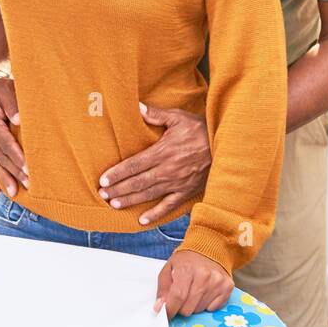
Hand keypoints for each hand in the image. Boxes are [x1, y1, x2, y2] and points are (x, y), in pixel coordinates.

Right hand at [0, 70, 27, 197]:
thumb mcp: (5, 89)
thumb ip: (12, 103)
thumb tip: (18, 119)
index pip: (5, 143)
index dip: (16, 156)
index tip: (27, 167)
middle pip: (2, 158)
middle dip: (14, 172)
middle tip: (28, 184)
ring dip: (5, 179)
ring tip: (14, 194)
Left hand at [98, 103, 210, 222]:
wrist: (225, 146)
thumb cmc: (200, 130)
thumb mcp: (178, 117)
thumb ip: (156, 114)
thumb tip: (137, 107)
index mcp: (162, 152)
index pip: (134, 165)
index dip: (117, 173)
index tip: (103, 180)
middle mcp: (167, 170)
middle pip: (137, 182)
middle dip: (118, 189)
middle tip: (102, 195)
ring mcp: (176, 183)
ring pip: (148, 194)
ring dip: (130, 200)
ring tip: (114, 204)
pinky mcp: (186, 192)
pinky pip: (168, 206)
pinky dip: (155, 214)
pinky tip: (142, 220)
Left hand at [154, 250, 233, 317]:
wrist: (209, 249)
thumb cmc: (187, 261)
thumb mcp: (169, 269)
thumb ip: (163, 289)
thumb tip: (160, 308)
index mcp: (187, 269)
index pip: (178, 296)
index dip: (170, 309)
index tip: (166, 314)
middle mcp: (204, 275)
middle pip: (188, 308)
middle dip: (181, 307)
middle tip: (182, 297)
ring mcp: (217, 282)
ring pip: (200, 310)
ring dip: (194, 305)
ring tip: (194, 292)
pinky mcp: (227, 287)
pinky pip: (213, 309)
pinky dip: (206, 305)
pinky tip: (205, 293)